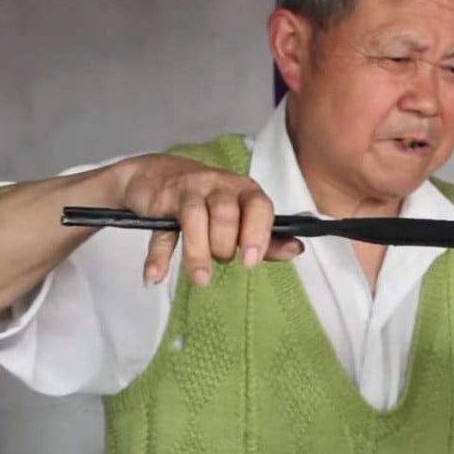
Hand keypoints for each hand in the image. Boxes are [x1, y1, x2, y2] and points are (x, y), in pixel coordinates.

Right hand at [113, 154, 303, 285]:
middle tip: (222, 259)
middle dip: (225, 245)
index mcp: (244, 190)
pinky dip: (158, 255)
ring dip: (198, 252)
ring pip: (194, 218)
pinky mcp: (160, 202)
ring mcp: (187, 191)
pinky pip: (160, 231)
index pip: (258, 206)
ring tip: (201, 279)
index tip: (250, 261)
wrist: (156, 175)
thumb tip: (297, 249)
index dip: (257, 234)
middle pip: (226, 214)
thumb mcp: (241, 215)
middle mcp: (218, 186)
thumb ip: (267, 237)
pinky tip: (156, 275)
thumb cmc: (208, 201)